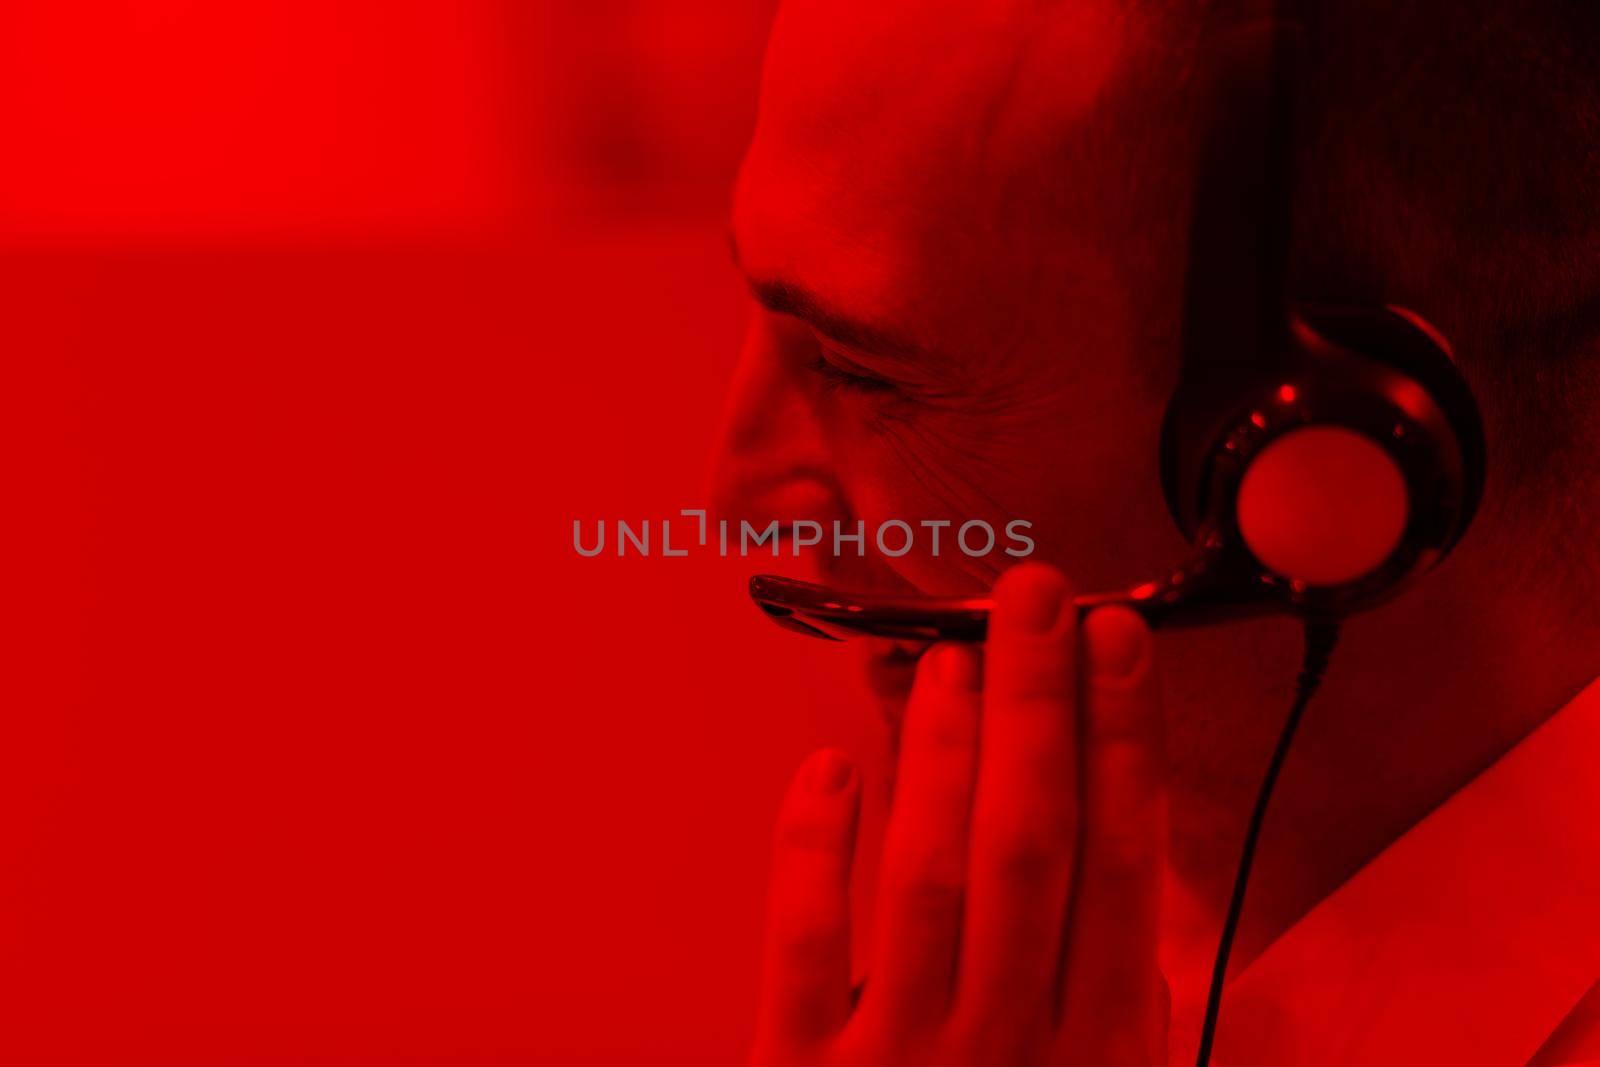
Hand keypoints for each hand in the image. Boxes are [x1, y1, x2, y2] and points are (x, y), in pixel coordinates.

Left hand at [753, 563, 1166, 1065]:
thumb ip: (1118, 998)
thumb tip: (1134, 882)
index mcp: (1100, 1044)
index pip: (1124, 860)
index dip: (1122, 735)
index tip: (1116, 637)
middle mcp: (1008, 1040)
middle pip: (1030, 841)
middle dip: (1036, 704)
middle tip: (1032, 597)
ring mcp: (904, 1057)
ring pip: (927, 872)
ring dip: (940, 750)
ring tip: (947, 657)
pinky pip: (807, 943)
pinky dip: (814, 847)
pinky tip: (829, 768)